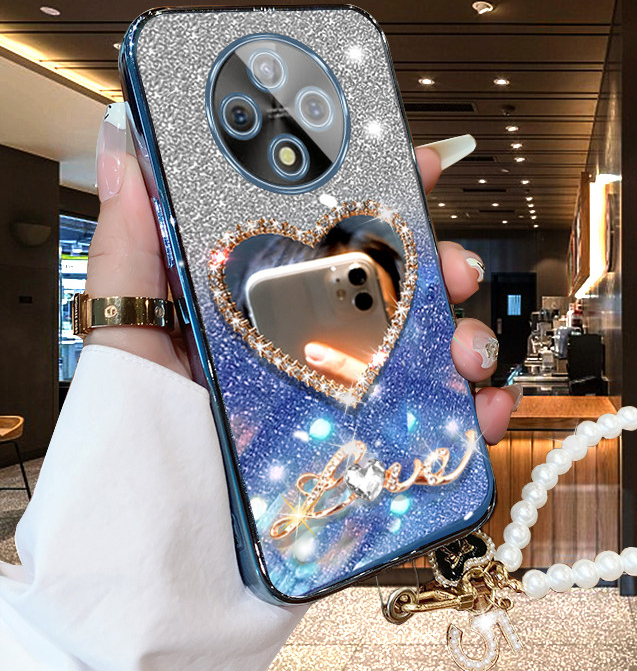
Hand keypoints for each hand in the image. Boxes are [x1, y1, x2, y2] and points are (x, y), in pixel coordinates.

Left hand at [88, 110, 517, 442]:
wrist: (165, 531)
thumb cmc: (144, 428)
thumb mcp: (130, 323)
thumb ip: (134, 241)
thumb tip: (123, 140)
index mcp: (271, 301)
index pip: (334, 232)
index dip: (380, 194)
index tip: (415, 162)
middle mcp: (317, 340)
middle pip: (400, 287)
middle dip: (441, 265)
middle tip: (452, 268)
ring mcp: (349, 393)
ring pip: (430, 349)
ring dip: (466, 338)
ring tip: (465, 351)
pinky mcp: (371, 447)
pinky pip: (438, 423)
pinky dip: (473, 411)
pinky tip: (479, 407)